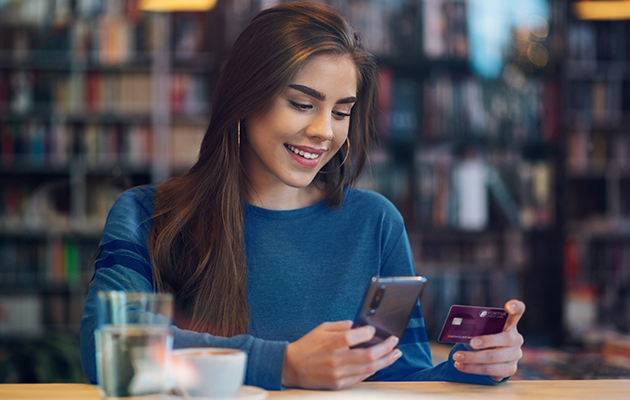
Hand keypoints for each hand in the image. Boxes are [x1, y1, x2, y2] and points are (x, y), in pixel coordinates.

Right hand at [282, 320, 401, 389]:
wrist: (291, 367)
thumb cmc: (306, 346)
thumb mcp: (321, 328)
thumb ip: (341, 325)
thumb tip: (357, 325)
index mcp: (333, 342)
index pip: (360, 336)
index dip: (371, 332)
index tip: (374, 330)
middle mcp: (338, 359)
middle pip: (370, 355)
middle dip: (386, 348)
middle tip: (395, 342)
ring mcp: (339, 374)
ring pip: (369, 369)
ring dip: (385, 361)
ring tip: (395, 354)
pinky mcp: (338, 384)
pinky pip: (360, 378)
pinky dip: (371, 371)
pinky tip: (379, 365)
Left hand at [452, 300, 524, 380]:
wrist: (491, 359)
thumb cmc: (483, 338)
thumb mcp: (481, 331)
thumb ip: (476, 328)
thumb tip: (459, 330)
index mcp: (509, 324)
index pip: (518, 311)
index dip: (516, 307)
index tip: (509, 306)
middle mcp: (516, 339)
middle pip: (505, 339)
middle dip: (486, 341)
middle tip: (470, 343)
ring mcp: (515, 355)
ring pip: (494, 358)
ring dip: (473, 358)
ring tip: (457, 357)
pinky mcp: (509, 369)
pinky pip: (490, 370)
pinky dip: (473, 368)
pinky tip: (461, 366)